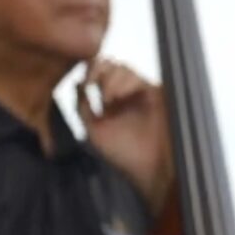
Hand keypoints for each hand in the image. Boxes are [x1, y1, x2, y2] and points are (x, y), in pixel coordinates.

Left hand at [77, 58, 172, 215]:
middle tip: (93, 84)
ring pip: (124, 69)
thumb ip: (83, 108)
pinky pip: (140, 79)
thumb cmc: (123, 154)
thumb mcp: (94, 130)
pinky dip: (126, 84)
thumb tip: (77, 84)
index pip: (99, 74)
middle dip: (99, 71)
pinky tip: (117, 98)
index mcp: (111, 100)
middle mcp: (126, 93)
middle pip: (111, 66)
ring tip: (107, 99)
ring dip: (111, 79)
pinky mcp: (157, 94)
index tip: (84, 82)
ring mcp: (142, 92)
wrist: (147, 168)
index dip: (90, 72)